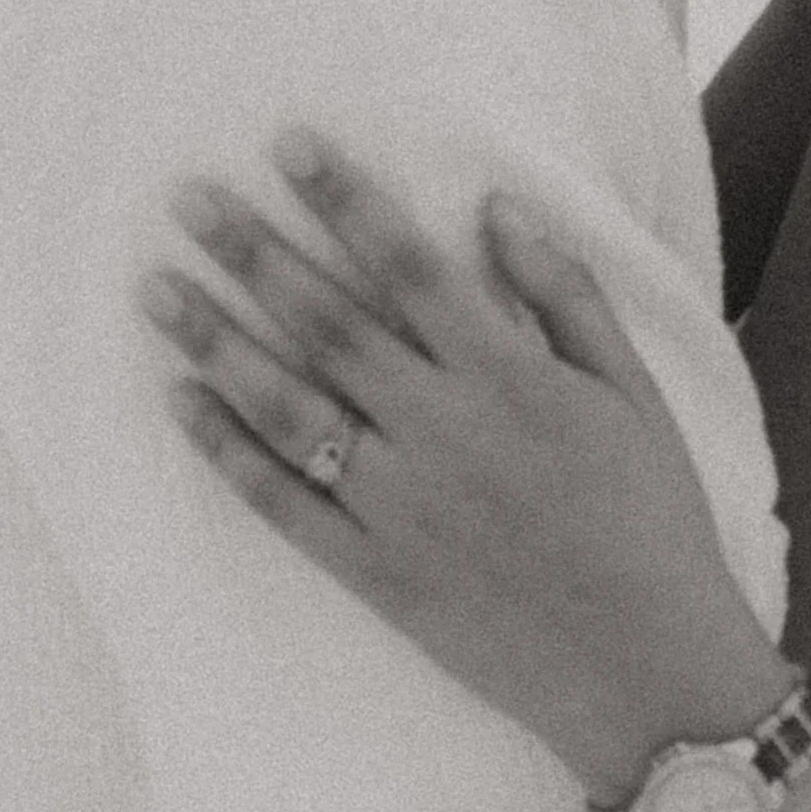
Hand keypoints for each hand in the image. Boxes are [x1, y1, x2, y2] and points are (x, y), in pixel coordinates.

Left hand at [139, 142, 796, 803]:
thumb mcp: (632, 391)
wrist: (649, 669)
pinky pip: (285, 504)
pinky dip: (228, 452)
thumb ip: (564, 294)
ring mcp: (400, 505)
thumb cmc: (654, 518)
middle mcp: (441, 431)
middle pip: (329, 323)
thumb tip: (496, 207)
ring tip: (156, 287)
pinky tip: (183, 401)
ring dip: (217, 340)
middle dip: (254, 252)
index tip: (289, 142)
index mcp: (510, 376)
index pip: (408, 264)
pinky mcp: (376, 572)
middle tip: (186, 198)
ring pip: (289, 406)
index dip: (346, 199)